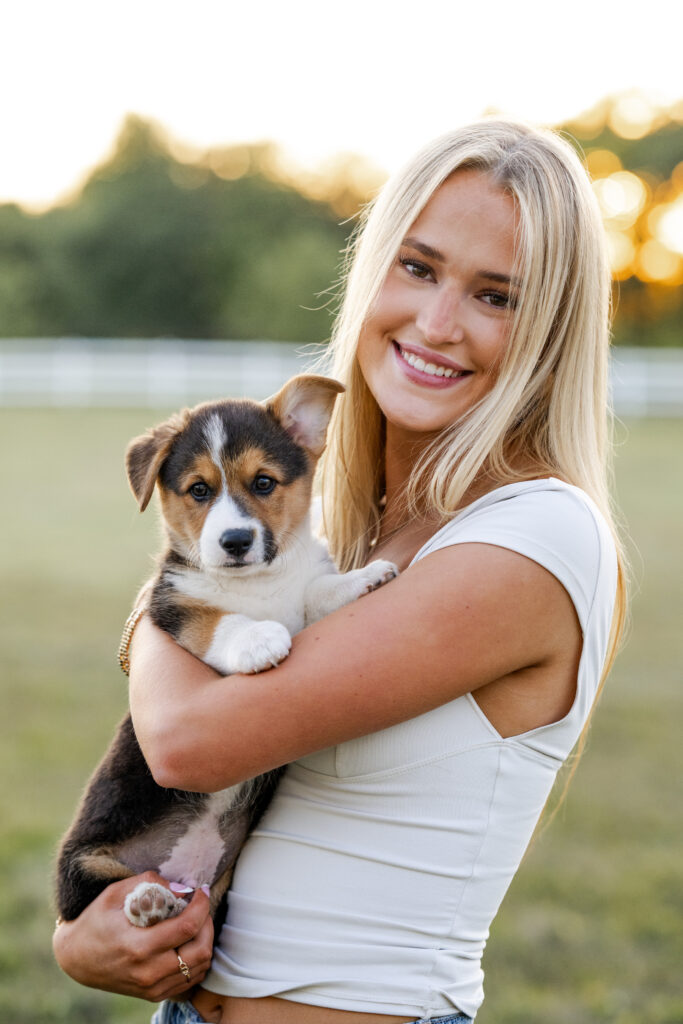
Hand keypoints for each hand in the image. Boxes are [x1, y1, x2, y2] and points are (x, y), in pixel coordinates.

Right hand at [53, 872, 213, 1001]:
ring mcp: (152, 987)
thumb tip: (184, 889)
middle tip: (199, 906)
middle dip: (207, 923)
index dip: (202, 905)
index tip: (202, 890)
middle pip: (201, 951)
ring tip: (195, 922)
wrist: (76, 958)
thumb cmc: (95, 920)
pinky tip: (187, 942)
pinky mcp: (154, 994)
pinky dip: (197, 960)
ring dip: (205, 941)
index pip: (187, 927)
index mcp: (139, 946)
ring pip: (200, 967)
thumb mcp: (115, 893)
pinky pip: (190, 980)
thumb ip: (150, 884)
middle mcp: (148, 972)